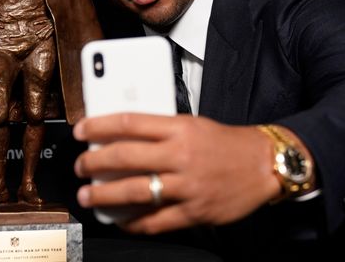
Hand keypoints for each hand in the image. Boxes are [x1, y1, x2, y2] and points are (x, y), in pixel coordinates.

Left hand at [73, 114, 279, 233]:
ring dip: (104, 195)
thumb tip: (122, 135)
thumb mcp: (192, 123)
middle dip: (94, 162)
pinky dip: (134, 222)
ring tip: (88, 195)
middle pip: (125, 157)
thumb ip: (160, 129)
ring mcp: (186, 186)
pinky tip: (120, 220)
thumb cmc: (226, 143)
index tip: (81, 130)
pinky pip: (156, 221)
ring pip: (134, 191)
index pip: (129, 122)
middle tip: (80, 166)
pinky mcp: (194, 211)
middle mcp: (180, 156)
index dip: (99, 126)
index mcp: (179, 128)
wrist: (264, 164)